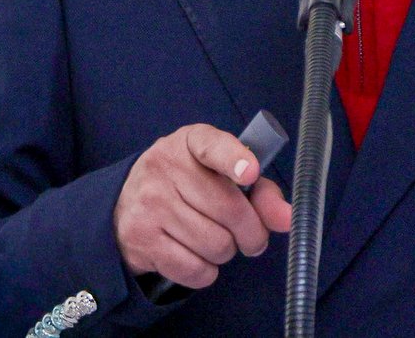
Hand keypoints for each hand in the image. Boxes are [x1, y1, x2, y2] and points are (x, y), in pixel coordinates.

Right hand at [114, 124, 291, 289]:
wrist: (127, 203)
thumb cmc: (190, 186)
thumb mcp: (222, 174)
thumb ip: (260, 192)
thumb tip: (287, 218)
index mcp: (190, 142)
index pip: (213, 146)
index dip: (235, 159)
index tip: (250, 172)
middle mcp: (165, 167)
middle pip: (230, 210)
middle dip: (252, 232)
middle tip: (251, 237)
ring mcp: (150, 203)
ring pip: (216, 245)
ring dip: (227, 252)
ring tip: (215, 240)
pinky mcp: (141, 238)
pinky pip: (195, 269)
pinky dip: (206, 271)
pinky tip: (197, 255)